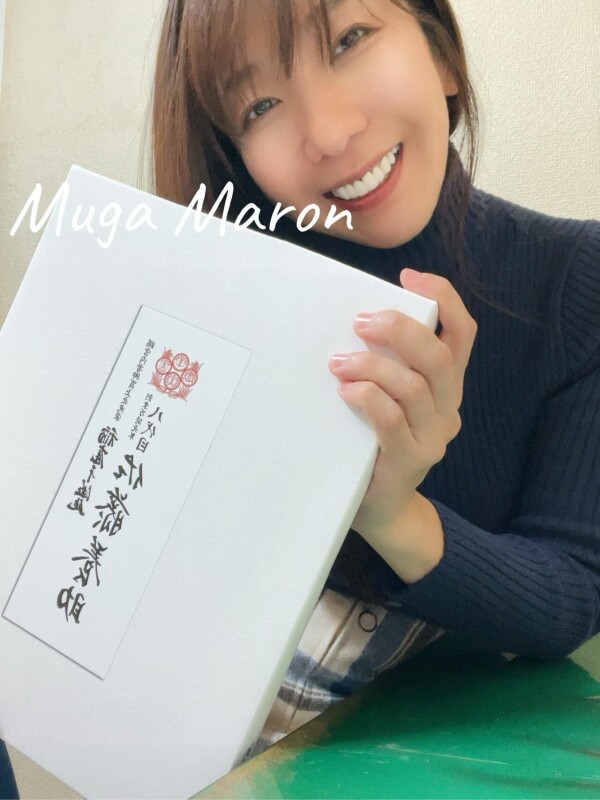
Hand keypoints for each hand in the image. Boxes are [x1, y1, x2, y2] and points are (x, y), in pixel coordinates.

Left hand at [328, 268, 476, 543]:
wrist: (381, 506)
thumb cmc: (375, 440)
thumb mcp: (389, 395)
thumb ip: (385, 362)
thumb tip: (355, 320)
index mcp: (447, 384)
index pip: (462, 333)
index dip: (444, 299)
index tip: (410, 277)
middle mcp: (448, 407)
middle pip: (438, 356)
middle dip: (399, 330)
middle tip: (360, 322)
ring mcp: (433, 437)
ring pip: (414, 387)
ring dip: (372, 366)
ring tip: (338, 362)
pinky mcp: (410, 461)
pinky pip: (392, 421)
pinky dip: (368, 399)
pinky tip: (345, 391)